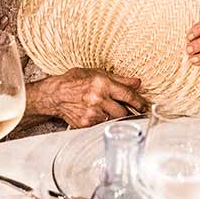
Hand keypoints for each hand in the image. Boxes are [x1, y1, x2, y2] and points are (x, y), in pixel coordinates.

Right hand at [28, 68, 145, 128]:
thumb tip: (138, 83)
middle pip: (124, 112)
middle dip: (129, 112)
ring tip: (114, 112)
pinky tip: (100, 116)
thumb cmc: (74, 81)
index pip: (129, 95)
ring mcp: (92, 113)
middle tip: (132, 112)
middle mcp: (98, 99)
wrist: (55, 95)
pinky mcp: (86, 124)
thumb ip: (119, 79)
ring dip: (117, 118)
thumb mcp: (96, 73)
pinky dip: (105, 122)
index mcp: (102, 84)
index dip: (140, 103)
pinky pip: (102, 125)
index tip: (144, 106)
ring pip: (114, 120)